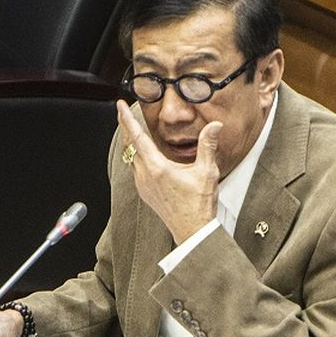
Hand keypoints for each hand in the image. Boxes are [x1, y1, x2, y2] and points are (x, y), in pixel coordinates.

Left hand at [116, 99, 220, 244]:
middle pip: (129, 145)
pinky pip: (135, 169)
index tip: (120, 106)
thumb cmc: (199, 205)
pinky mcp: (145, 193)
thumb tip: (215, 126)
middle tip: (122, 112)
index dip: (127, 119)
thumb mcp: (207, 171)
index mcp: (157, 167)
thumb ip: (208, 145)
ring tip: (131, 130)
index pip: (137, 137)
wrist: (193, 230)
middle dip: (124, 126)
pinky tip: (142, 155)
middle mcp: (146, 175)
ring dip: (129, 142)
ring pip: (130, 157)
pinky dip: (135, 156)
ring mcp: (143, 185)